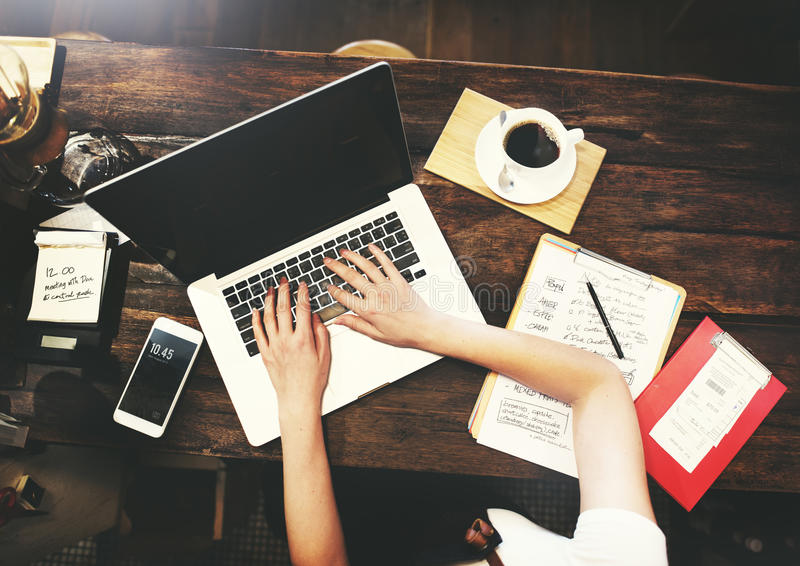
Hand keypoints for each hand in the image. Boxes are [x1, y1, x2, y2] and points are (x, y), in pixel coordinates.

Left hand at [251, 279, 330, 419]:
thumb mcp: (325, 355)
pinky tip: (256, 311)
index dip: (302, 294)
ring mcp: (274, 346)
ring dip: (269, 301)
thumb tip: (315, 318)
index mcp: (303, 339)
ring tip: (271, 290)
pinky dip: (256, 320)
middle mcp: (286, 341)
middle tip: (284, 282)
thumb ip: (321, 333)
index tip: (302, 286)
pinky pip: (258, 333)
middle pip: (283, 309)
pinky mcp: (266, 353)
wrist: (297, 398)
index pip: (303, 309)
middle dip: (284, 292)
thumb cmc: (312, 380)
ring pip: (268, 318)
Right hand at [323, 243, 441, 347]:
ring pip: (367, 267)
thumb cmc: (403, 333)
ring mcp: (388, 286)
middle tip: (328, 261)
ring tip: (344, 252)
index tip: (328, 285)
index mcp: (369, 310)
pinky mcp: (399, 280)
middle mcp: (376, 296)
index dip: (333, 290)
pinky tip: (371, 247)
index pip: (344, 297)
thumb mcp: (376, 334)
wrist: (424, 328)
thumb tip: (339, 321)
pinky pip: (387, 264)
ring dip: (353, 257)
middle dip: (336, 268)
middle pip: (352, 277)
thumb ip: (355, 325)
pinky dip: (378, 254)